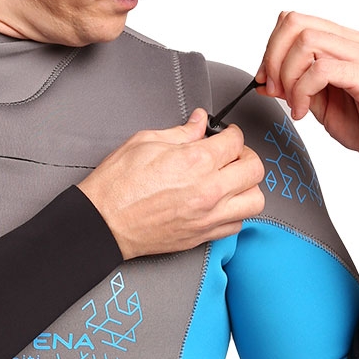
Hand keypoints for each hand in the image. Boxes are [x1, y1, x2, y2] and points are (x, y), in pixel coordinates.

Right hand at [78, 108, 264, 258]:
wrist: (103, 222)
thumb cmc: (117, 185)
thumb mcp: (145, 142)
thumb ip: (181, 132)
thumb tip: (199, 122)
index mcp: (196, 162)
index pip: (236, 141)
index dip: (231, 133)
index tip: (226, 135)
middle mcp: (209, 190)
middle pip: (254, 169)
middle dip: (246, 155)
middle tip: (232, 154)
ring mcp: (208, 216)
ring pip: (255, 200)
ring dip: (247, 186)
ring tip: (231, 180)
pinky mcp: (202, 236)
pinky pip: (237, 224)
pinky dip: (235, 212)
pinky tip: (221, 203)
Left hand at [257, 11, 358, 153]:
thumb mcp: (319, 104)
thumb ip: (294, 88)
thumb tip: (264, 81)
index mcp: (340, 43)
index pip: (294, 21)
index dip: (271, 48)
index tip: (265, 79)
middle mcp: (352, 43)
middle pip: (295, 24)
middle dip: (273, 58)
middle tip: (274, 89)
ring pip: (307, 41)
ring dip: (288, 75)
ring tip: (294, 103)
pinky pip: (323, 69)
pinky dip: (303, 91)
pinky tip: (304, 111)